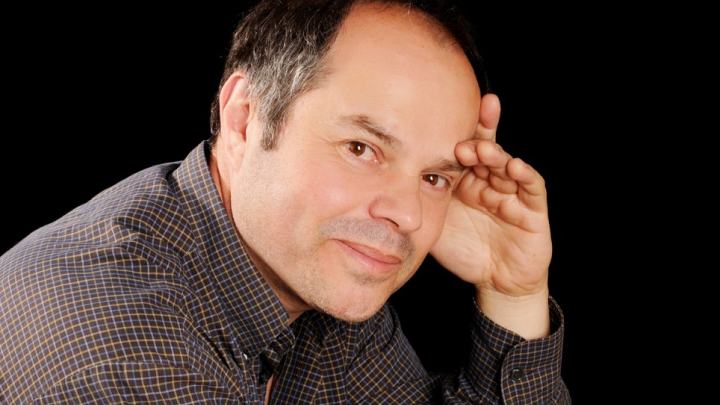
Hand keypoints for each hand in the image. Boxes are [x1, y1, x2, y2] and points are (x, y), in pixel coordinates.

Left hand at [430, 93, 551, 334]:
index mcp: (466, 180)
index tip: (443, 117)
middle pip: (486, 149)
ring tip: (482, 150)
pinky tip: (514, 166)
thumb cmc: (462, 249)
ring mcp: (512, 193)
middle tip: (465, 126)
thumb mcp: (433, 223)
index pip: (463, 149)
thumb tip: (378, 187)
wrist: (495, 282)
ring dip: (496, 155)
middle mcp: (489, 181)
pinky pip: (531, 188)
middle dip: (479, 134)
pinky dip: (525, 175)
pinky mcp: (533, 210)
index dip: (457, 132)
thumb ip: (416, 203)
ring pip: (506, 165)